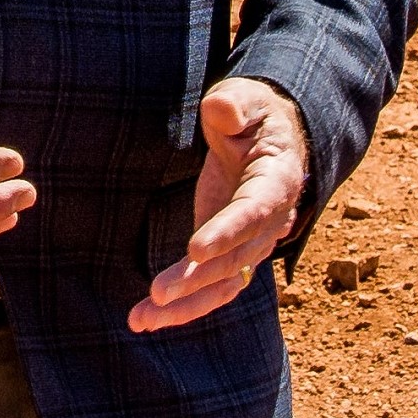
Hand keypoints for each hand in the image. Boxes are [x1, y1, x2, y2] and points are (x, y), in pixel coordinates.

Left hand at [130, 78, 306, 334]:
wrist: (272, 139)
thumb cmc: (256, 115)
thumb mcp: (248, 99)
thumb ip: (236, 104)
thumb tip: (222, 109)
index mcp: (276, 180)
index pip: (254, 211)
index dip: (228, 232)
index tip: (195, 249)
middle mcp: (270, 221)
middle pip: (236, 258)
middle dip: (196, 279)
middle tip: (156, 294)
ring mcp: (251, 243)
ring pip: (223, 284)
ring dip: (185, 306)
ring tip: (141, 319)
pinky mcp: (231, 254)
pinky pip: (211, 288)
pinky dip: (182, 307)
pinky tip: (144, 318)